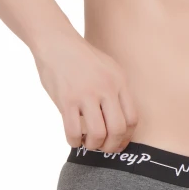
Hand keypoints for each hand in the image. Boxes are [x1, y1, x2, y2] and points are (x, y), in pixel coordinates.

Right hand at [33, 34, 137, 152]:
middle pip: (118, 129)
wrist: (56, 41)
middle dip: (112, 146)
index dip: (127, 137)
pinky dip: (74, 142)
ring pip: (98, 134)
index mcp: (119, 82)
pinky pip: (74, 130)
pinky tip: (74, 139)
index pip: (132, 119)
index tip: (119, 142)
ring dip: (94, 146)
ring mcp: (86, 94)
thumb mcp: (109, 69)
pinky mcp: (66, 99)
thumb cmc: (83, 59)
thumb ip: (117, 93)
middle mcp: (106, 88)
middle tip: (105, 148)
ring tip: (89, 144)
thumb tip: (121, 125)